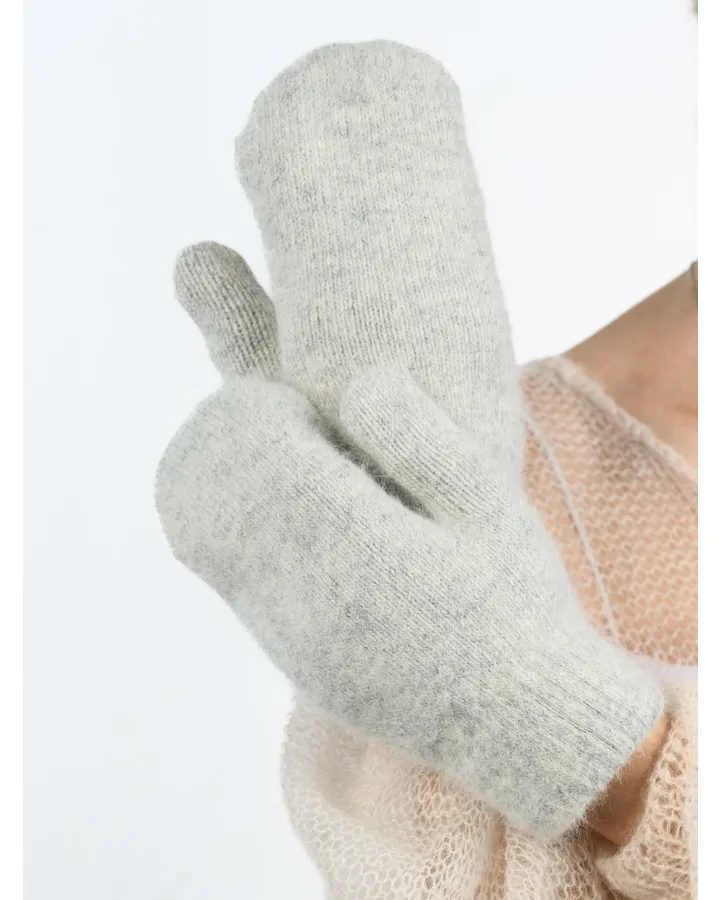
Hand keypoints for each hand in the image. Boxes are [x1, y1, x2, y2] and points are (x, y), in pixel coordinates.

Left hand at [158, 241, 663, 840]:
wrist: (518, 721)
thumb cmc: (517, 602)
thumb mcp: (493, 509)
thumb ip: (423, 440)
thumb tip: (357, 381)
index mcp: (356, 548)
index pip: (257, 458)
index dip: (258, 411)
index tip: (293, 400)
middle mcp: (305, 597)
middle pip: (211, 496)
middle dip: (225, 440)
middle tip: (276, 419)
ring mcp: (292, 636)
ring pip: (208, 540)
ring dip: (227, 485)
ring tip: (286, 462)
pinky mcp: (294, 659)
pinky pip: (234, 582)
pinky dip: (241, 531)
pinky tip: (297, 517)